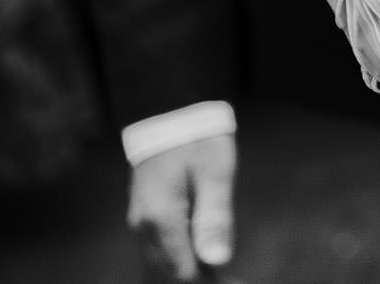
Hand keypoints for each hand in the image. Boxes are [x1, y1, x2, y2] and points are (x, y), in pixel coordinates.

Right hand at [127, 133, 235, 280]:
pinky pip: (159, 253)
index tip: (238, 283)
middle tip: (233, 279)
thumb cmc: (197, 138)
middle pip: (170, 274)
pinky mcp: (145, 217)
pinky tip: (203, 260)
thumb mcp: (215, 171)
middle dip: (201, 281)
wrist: (167, 112)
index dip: (212, 283)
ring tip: (223, 275)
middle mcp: (144, 227)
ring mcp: (141, 223)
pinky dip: (179, 263)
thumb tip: (218, 260)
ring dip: (190, 274)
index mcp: (160, 218)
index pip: (184, 272)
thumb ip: (215, 217)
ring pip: (161, 266)